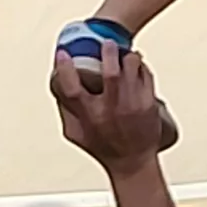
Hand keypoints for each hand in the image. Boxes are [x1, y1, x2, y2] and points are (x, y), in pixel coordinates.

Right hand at [49, 48, 175, 166]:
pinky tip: (137, 66)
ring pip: (132, 68)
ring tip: (125, 54)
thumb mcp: (76, 134)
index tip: (63, 54)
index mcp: (90, 116)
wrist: (133, 163)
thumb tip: (57, 87)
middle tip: (107, 43)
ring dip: (128, 56)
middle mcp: (111, 109)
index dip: (64, 68)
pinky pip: (146, 74)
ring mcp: (132, 105)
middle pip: (110, 71)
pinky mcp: (149, 104)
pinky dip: (141, 66)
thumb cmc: (103, 148)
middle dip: (108, 52)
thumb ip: (66, 111)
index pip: (72, 88)